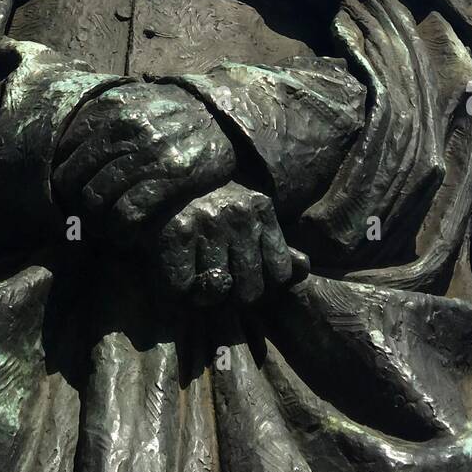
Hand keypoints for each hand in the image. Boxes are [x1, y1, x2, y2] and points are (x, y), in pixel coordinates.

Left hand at [53, 83, 235, 238]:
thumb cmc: (172, 113)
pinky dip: (120, 230)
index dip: (63, 178)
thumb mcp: (131, 100)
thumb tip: (62, 151)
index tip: (70, 193)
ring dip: (96, 222)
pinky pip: (127, 213)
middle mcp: (124, 126)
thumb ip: (98, 119)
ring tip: (104, 229)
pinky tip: (126, 234)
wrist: (222, 113)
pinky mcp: (171, 176)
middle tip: (83, 218)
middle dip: (74, 204)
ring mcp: (147, 151)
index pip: (63, 151)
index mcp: (109, 106)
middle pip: (74, 179)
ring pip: (96, 199)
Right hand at [151, 181, 308, 306]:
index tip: (245, 280)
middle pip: (250, 291)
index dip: (264, 286)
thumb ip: (276, 245)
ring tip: (197, 278)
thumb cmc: (211, 202)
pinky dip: (178, 289)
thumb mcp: (249, 216)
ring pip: (218, 291)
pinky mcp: (177, 231)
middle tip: (218, 284)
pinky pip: (182, 286)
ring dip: (204, 295)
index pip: (279, 274)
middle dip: (234, 297)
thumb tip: (303, 267)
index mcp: (261, 209)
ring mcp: (208, 223)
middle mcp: (238, 215)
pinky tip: (178, 273)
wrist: (168, 175)